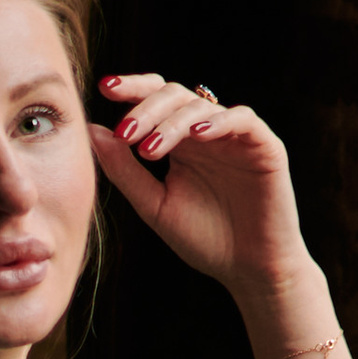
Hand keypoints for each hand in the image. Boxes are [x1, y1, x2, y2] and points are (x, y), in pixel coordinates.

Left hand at [88, 74, 313, 296]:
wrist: (248, 269)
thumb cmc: (204, 239)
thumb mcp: (154, 205)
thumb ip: (124, 171)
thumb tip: (93, 132)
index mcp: (179, 142)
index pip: (154, 100)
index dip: (132, 89)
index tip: (105, 89)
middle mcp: (206, 132)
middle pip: (174, 95)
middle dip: (146, 108)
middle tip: (125, 132)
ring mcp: (235, 136)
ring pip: (201, 106)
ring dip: (172, 123)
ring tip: (150, 150)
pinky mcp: (264, 146)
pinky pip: (242, 120)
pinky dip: (219, 122)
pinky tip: (198, 135)